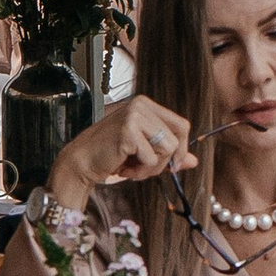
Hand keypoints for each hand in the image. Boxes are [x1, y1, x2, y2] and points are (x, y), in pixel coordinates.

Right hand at [47, 94, 193, 208]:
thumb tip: (194, 161)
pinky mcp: (128, 130)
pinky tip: (123, 167)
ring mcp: (134, 115)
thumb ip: (168, 154)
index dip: (182, 148)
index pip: (182, 125)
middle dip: (165, 161)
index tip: (174, 165)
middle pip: (177, 138)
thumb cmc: (110, 156)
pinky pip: (151, 158)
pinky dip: (139, 170)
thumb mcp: (144, 153)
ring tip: (132, 167)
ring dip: (151, 167)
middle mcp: (141, 105)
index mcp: (146, 105)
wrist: (81, 162)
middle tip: (145, 168)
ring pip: (167, 149)